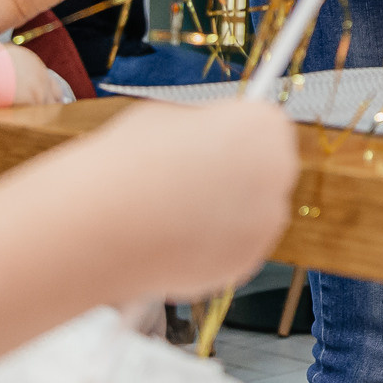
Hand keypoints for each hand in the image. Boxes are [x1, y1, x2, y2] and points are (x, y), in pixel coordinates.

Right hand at [38, 101, 298, 299]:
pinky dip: (212, 247)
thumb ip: (200, 129)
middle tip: (193, 179)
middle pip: (263, 171)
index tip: (212, 144)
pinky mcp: (246, 264)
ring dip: (225, 214)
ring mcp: (266, 222)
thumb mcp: (167, 118)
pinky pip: (233, 249)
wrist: (104, 223)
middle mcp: (277, 172)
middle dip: (234, 175)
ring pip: (251, 214)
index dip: (231, 136)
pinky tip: (175, 238)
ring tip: (176, 212)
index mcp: (264, 126)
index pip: (262, 127)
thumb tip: (202, 139)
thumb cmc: (130, 164)